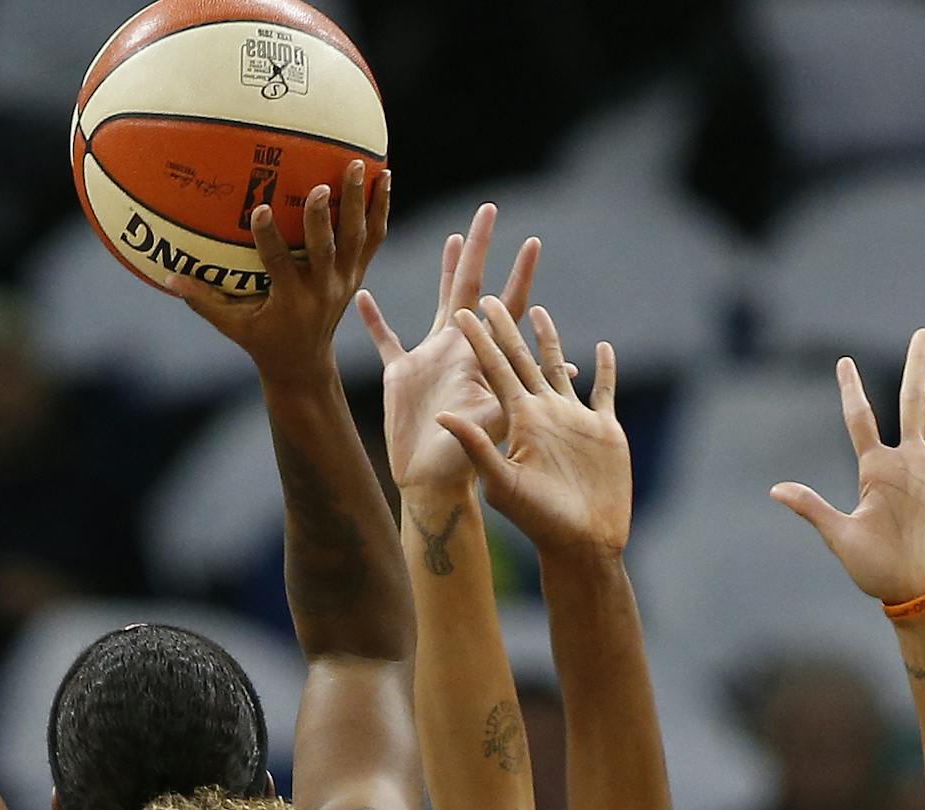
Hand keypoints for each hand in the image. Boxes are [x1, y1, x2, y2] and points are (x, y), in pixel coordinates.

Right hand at [170, 161, 387, 381]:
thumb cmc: (263, 342)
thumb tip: (166, 279)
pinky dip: (379, 209)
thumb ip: (204, 302)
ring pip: (356, 239)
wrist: (306, 366)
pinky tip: (383, 177)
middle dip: (323, 218)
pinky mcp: (356, 273)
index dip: (270, 239)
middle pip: (326, 250)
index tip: (260, 208)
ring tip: (358, 164)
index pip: (280, 266)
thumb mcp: (234, 327)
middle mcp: (322, 291)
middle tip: (322, 184)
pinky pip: (372, 239)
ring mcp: (344, 282)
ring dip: (359, 202)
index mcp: (291, 302)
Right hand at [356, 204, 539, 492]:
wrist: (429, 484)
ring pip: (439, 302)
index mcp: (481, 357)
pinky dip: (373, 320)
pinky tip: (360, 295)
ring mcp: (430, 359)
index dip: (520, 275)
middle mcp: (459, 349)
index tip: (534, 241)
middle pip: (472, 288)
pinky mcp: (400, 374)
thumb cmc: (464, 462)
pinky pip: (384, 339)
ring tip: (454, 239)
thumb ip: (522, 394)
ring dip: (445, 270)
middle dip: (481, 250)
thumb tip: (564, 370)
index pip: (507, 306)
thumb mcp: (496, 425)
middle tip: (491, 211)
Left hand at [441, 300, 630, 553]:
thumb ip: (475, 447)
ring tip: (540, 310)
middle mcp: (542, 413)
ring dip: (549, 340)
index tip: (465, 310)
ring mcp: (572, 419)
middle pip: (522, 359)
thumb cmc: (539, 520)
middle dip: (507, 327)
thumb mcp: (501, 482)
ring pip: (558, 368)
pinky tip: (602, 349)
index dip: (480, 339)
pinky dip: (604, 369)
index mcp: (518, 419)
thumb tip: (443, 416)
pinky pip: (603, 390)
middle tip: (489, 295)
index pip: (495, 369)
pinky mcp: (602, 429)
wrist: (581, 542)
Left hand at [770, 329, 924, 603]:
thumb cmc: (874, 569)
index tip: (843, 361)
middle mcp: (906, 463)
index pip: (860, 418)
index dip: (851, 389)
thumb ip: (812, 507)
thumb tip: (775, 490)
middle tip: (922, 333)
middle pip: (912, 402)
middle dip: (916, 367)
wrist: (912, 591)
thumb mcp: (839, 535)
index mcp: (874, 470)